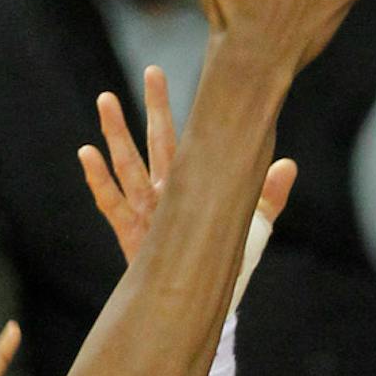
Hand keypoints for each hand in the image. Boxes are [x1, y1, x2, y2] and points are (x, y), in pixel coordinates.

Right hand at [78, 65, 296, 267]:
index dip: (180, 109)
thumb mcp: (253, 228)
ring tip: (106, 100)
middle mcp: (166, 191)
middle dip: (154, 108)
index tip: (178, 77)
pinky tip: (87, 153)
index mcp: (191, 185)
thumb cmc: (226, 266)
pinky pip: (112, 204)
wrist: (202, 304)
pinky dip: (99, 179)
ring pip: (129, 164)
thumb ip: (267, 198)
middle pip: (157, 142)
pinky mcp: (131, 235)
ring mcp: (146, 212)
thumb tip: (288, 164)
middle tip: (151, 70)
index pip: (185, 138)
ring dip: (117, 133)